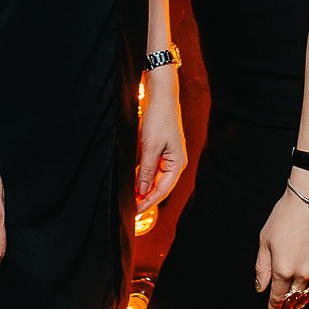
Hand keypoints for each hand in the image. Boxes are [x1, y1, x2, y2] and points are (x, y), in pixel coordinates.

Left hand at [136, 65, 185, 208]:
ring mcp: (167, 156)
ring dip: (144, 188)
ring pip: (155, 178)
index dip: (149, 202)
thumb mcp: (150, 147)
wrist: (160, 97)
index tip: (136, 211)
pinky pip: (152, 169)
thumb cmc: (159, 119)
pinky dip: (143, 176)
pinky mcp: (160, 150)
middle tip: (131, 208)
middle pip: (160, 186)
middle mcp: (174, 162)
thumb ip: (147, 171)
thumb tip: (143, 191)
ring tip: (131, 198)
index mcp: (177, 163)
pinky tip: (134, 182)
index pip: (163, 190)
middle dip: (146, 197)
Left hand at [255, 173, 308, 308]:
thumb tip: (260, 288)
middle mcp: (303, 272)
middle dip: (289, 304)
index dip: (275, 305)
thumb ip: (262, 267)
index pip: (278, 295)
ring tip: (299, 304)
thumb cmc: (285, 215)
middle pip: (295, 295)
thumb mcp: (265, 240)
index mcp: (283, 269)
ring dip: (305, 300)